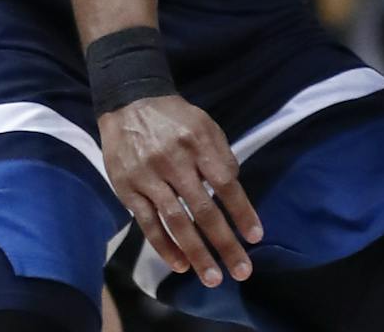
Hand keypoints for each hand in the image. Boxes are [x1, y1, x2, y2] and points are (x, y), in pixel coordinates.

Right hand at [98, 95, 261, 287]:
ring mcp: (149, 178)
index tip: (255, 236)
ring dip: (196, 253)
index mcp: (199, 143)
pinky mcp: (128, 190)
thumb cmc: (175, 118)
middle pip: (203, 209)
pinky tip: (180, 264)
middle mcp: (175, 162)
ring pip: (176, 222)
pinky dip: (164, 247)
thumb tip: (234, 186)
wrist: (130, 105)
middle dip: (224, 242)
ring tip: (212, 276)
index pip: (226, 182)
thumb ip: (221, 154)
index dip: (241, 211)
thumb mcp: (205, 124)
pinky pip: (148, 224)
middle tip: (241, 270)